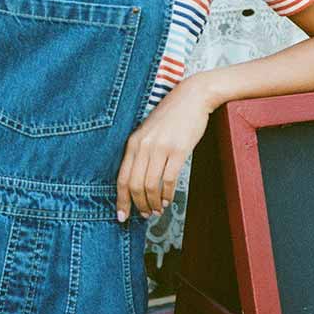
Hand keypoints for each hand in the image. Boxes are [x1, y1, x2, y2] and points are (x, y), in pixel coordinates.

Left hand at [115, 75, 213, 220]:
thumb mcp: (148, 132)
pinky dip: (167, 194)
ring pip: (151, 185)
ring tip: (157, 210)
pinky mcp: (178, 149)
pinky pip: (169, 179)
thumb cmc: (171, 116)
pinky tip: (168, 200)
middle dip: (138, 205)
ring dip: (153, 202)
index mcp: (133, 143)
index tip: (122, 216)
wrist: (192, 97)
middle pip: (135, 185)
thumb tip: (137, 182)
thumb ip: (141, 152)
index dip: (121, 201)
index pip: (122, 178)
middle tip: (144, 215)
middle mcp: (144, 146)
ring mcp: (161, 147)